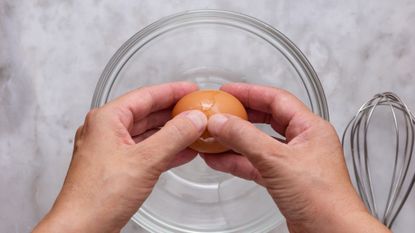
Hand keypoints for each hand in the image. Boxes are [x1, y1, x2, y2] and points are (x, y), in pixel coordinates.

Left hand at [33, 82, 206, 232]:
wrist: (81, 229)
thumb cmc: (97, 197)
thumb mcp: (145, 161)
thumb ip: (174, 136)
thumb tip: (194, 119)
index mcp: (107, 120)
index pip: (146, 96)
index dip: (172, 91)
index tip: (191, 90)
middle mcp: (106, 131)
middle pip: (147, 113)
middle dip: (174, 113)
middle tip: (196, 110)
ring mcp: (111, 149)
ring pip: (148, 134)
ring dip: (172, 133)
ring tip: (194, 131)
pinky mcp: (117, 167)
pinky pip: (145, 151)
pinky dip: (165, 151)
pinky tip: (183, 153)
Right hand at [202, 83, 389, 232]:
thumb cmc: (322, 198)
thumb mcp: (277, 160)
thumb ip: (245, 138)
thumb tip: (221, 122)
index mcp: (310, 128)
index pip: (276, 99)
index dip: (250, 92)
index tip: (228, 91)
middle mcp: (302, 141)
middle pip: (267, 119)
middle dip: (241, 115)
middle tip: (220, 110)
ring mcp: (292, 161)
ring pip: (258, 143)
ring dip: (235, 140)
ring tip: (212, 136)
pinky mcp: (283, 180)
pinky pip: (255, 163)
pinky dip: (237, 161)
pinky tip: (219, 159)